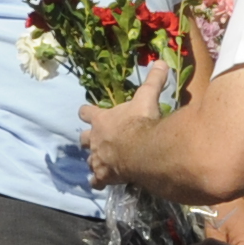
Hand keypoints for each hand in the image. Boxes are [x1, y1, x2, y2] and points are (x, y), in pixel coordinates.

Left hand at [78, 60, 166, 187]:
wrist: (142, 150)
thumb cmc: (140, 122)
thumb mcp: (147, 97)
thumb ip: (153, 80)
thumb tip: (160, 61)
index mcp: (101, 120)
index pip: (86, 112)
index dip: (86, 112)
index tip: (85, 112)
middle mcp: (95, 139)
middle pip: (83, 139)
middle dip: (87, 139)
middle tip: (93, 140)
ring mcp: (98, 158)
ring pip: (89, 160)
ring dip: (93, 160)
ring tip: (99, 163)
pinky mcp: (104, 175)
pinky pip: (96, 181)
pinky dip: (98, 181)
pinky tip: (101, 183)